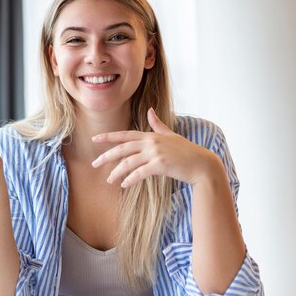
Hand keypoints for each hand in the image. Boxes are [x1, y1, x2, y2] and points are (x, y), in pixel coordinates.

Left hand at [91, 108, 217, 187]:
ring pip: (129, 163)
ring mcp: (155, 153)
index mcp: (151, 135)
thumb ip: (158, 124)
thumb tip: (150, 110)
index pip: (125, 135)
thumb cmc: (186, 151)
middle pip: (122, 148)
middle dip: (106, 156)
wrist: (201, 164)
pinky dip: (130, 179)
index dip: (108, 137)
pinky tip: (124, 185)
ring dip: (117, 172)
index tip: (94, 139)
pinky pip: (139, 173)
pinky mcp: (160, 165)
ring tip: (109, 180)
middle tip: (94, 164)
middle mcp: (151, 142)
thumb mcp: (171, 135)